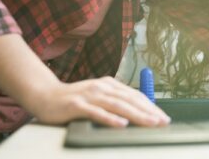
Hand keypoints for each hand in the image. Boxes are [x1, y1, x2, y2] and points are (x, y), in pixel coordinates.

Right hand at [32, 76, 169, 127]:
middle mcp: (102, 87)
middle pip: (130, 100)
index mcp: (109, 84)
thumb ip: (114, 101)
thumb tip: (136, 112)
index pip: (135, 95)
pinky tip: (122, 124)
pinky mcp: (77, 105)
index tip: (163, 117)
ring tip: (150, 123)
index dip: (151, 106)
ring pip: (118, 105)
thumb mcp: (97, 96)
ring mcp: (90, 95)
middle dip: (149, 111)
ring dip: (136, 115)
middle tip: (162, 122)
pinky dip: (110, 119)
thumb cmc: (74, 99)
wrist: (45, 95)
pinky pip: (97, 113)